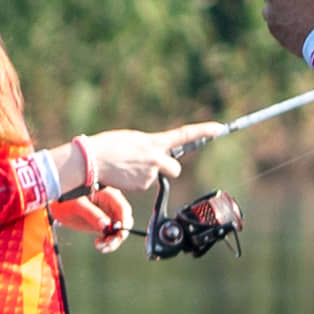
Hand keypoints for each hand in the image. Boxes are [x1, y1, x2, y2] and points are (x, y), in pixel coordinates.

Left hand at [54, 184, 133, 243]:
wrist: (56, 203)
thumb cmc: (65, 199)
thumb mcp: (77, 205)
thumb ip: (91, 214)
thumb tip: (106, 225)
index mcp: (108, 194)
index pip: (123, 208)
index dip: (124, 222)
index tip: (119, 235)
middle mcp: (111, 205)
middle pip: (123, 221)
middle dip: (118, 235)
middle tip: (108, 243)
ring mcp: (107, 215)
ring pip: (118, 231)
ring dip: (112, 242)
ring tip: (100, 246)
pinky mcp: (102, 224)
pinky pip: (109, 236)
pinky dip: (106, 243)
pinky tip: (99, 246)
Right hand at [66, 126, 205, 212]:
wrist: (92, 160)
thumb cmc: (109, 146)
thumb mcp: (134, 140)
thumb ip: (149, 146)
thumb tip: (157, 155)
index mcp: (154, 141)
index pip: (185, 134)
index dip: (204, 131)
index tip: (220, 128)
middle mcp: (156, 158)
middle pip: (175, 169)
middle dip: (167, 169)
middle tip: (150, 165)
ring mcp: (150, 174)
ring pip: (155, 177)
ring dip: (145, 173)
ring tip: (127, 167)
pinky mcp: (143, 186)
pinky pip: (144, 184)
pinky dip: (135, 181)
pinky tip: (123, 175)